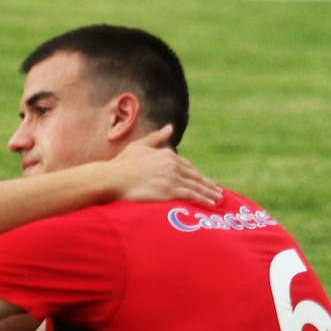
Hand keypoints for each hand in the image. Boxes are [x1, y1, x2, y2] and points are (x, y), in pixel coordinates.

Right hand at [107, 125, 221, 204]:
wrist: (112, 179)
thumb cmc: (121, 164)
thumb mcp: (138, 146)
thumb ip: (156, 138)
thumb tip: (170, 128)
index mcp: (167, 154)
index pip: (186, 165)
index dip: (195, 173)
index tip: (202, 179)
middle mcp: (173, 165)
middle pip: (195, 175)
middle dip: (207, 183)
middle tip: (217, 190)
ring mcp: (172, 178)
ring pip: (197, 186)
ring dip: (209, 192)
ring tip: (217, 197)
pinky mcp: (170, 191)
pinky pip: (192, 195)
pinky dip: (203, 198)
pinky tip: (211, 202)